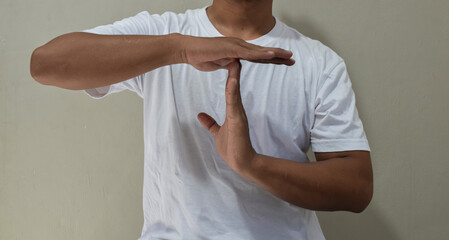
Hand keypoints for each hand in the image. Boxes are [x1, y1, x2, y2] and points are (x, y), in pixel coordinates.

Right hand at [179, 34, 294, 70]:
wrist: (188, 50)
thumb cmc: (201, 56)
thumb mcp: (219, 63)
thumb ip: (229, 64)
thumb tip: (234, 65)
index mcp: (237, 50)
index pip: (257, 56)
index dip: (271, 59)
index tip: (283, 62)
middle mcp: (239, 45)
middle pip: (262, 52)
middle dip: (278, 56)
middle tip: (292, 59)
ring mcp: (235, 46)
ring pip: (258, 51)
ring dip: (274, 53)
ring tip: (288, 56)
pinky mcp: (230, 49)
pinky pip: (248, 53)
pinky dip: (261, 54)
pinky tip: (271, 55)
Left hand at [197, 59, 257, 172]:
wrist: (242, 162)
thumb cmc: (232, 148)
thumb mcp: (217, 133)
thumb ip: (210, 123)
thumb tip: (200, 115)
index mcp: (233, 110)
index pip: (231, 89)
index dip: (229, 74)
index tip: (227, 60)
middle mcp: (237, 109)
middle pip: (235, 86)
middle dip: (234, 70)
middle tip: (234, 53)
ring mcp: (238, 115)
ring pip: (236, 92)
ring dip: (235, 77)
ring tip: (235, 62)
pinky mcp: (239, 121)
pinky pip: (235, 104)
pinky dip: (233, 92)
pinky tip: (232, 82)